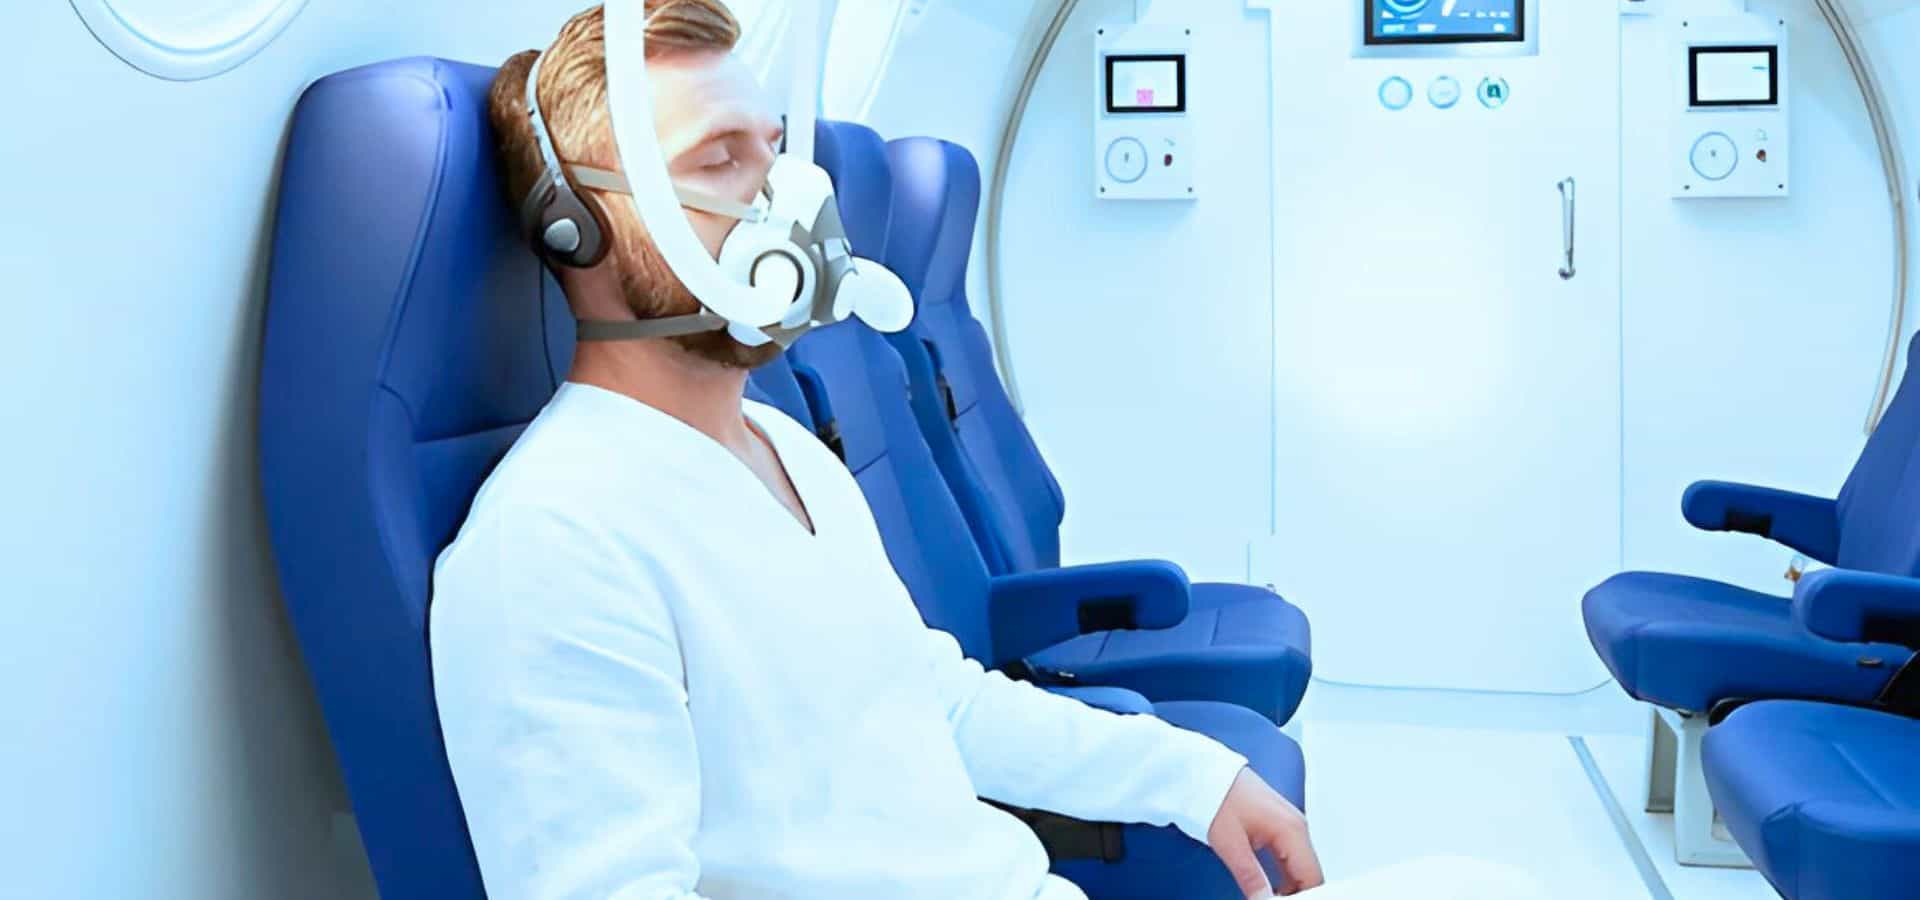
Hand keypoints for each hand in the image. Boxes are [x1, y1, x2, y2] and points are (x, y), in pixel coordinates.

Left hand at [1207, 768, 1324, 897]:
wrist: (1204, 772)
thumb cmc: (1216, 796)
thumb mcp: (1231, 844)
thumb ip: (1252, 878)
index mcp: (1291, 830)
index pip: (1313, 877)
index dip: (1303, 897)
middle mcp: (1297, 826)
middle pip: (1310, 873)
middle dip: (1297, 893)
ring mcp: (1290, 825)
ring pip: (1300, 867)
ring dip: (1290, 887)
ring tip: (1269, 897)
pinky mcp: (1279, 825)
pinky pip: (1290, 857)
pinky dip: (1284, 875)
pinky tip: (1269, 887)